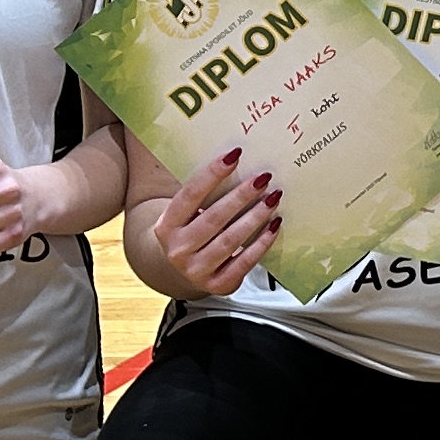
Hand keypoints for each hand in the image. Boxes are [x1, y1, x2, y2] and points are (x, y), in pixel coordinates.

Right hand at [150, 149, 282, 295]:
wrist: (184, 271)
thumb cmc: (191, 231)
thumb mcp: (185, 214)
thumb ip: (201, 193)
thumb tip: (233, 158)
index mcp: (166, 226)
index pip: (190, 195)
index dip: (212, 174)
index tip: (234, 155)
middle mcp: (178, 250)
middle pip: (213, 218)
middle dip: (241, 196)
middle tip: (262, 178)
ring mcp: (196, 270)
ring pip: (230, 240)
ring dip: (255, 217)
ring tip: (273, 198)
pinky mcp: (218, 285)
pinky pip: (244, 262)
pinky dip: (261, 243)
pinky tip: (274, 226)